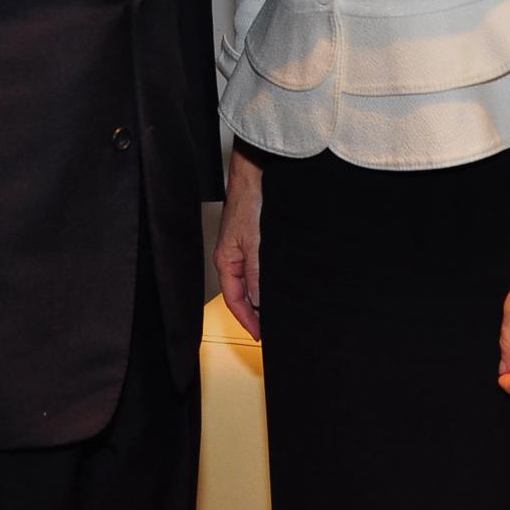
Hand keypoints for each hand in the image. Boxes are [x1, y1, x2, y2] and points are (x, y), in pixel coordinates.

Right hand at [213, 144, 262, 339]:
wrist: (256, 174)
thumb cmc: (248, 202)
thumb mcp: (255, 244)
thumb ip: (256, 274)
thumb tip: (260, 303)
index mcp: (226, 261)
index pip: (234, 301)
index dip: (247, 320)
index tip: (261, 335)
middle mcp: (234, 258)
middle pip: (243, 294)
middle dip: (257, 313)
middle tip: (274, 327)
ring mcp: (245, 249)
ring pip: (254, 281)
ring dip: (265, 296)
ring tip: (281, 310)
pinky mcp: (257, 240)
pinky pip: (261, 268)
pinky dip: (270, 280)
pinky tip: (283, 283)